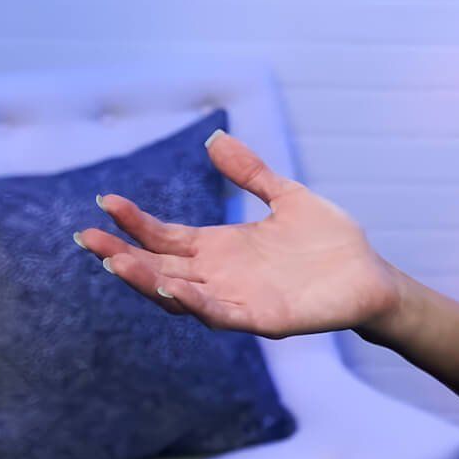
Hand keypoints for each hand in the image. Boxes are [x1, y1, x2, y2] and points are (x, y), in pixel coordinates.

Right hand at [75, 129, 403, 339]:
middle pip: (159, 268)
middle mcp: (220, 276)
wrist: (370, 276)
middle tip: (88, 239)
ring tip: (117, 262)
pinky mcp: (262, 318)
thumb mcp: (286, 197)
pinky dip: (193, 301)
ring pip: (179, 295)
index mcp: (221, 248)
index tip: (105, 202)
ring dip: (147, 281)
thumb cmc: (330, 241)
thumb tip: (214, 140)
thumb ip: (251, 173)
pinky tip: (171, 287)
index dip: (135, 223)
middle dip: (122, 256)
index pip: (165, 237)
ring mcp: (237, 299)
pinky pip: (219, 312)